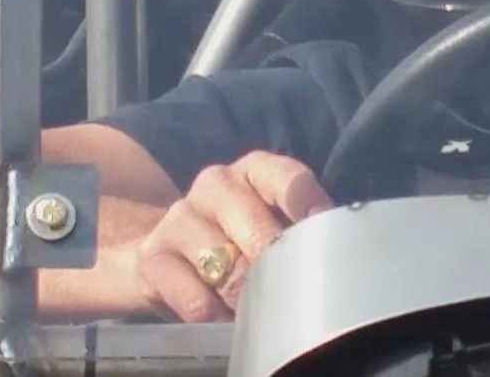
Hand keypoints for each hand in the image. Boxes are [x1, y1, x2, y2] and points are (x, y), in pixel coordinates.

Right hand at [131, 151, 332, 321]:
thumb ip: (300, 226)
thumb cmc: (238, 236)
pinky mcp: (153, 257)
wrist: (168, 250)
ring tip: (259, 310)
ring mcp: (180, 217)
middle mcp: (215, 184)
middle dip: (279, 270)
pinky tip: (225, 318)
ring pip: (227, 269)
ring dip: (248, 298)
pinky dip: (217, 317)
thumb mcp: (271, 219)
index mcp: (254, 169)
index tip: (327, 242)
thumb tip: (336, 253)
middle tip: (294, 295)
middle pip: (258, 232)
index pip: (288, 180)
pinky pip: (197, 300)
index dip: (310, 212)